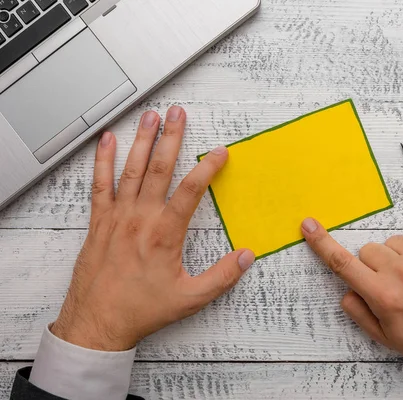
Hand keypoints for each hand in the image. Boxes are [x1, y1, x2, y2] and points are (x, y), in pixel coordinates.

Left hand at [52, 106, 254, 351]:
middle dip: (171, 137)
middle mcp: (140, 218)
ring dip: (142, 140)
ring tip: (150, 116)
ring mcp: (116, 217)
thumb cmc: (141, 310)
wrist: (97, 322)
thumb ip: (222, 276)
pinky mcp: (98, 221)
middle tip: (177, 113)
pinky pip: (100, 184)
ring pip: (131, 170)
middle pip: (159, 168)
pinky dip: (103, 160)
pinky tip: (107, 141)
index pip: (190, 190)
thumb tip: (246, 256)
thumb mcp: (190, 298)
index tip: (219, 152)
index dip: (207, 168)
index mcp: (164, 234)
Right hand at [301, 218, 402, 389]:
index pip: (344, 264)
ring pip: (392, 243)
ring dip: (395, 258)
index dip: (322, 244)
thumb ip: (357, 310)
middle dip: (372, 267)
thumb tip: (348, 287)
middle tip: (390, 287)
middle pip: (368, 250)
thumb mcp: (385, 337)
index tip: (309, 226)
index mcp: (385, 296)